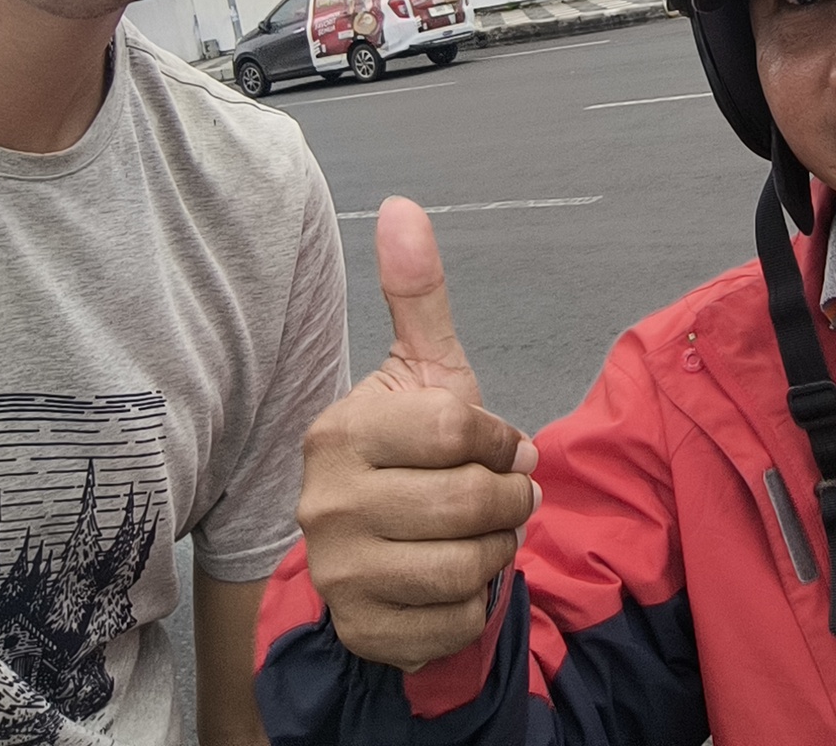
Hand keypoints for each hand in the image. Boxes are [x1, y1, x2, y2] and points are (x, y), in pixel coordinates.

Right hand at [297, 197, 539, 670]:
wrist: (373, 548)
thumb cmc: (412, 450)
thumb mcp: (424, 371)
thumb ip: (418, 294)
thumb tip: (403, 204)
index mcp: (342, 431)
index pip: (460, 428)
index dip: (498, 439)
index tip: (494, 444)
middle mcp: (326, 502)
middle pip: (470, 503)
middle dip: (509, 500)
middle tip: (504, 495)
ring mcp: (338, 572)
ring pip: (468, 566)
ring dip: (496, 552)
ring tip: (481, 535)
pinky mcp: (361, 630)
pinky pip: (455, 623)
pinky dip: (475, 604)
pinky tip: (454, 579)